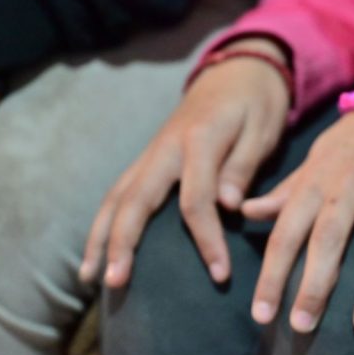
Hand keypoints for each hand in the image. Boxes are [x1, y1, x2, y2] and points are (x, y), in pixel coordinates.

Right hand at [80, 38, 290, 286]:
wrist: (237, 71)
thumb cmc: (256, 104)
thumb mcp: (262, 130)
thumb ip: (243, 167)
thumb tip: (228, 206)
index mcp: (199, 141)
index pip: (196, 201)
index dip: (207, 240)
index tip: (221, 274)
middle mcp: (165, 148)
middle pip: (135, 201)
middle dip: (123, 244)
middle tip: (117, 283)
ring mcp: (151, 153)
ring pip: (116, 198)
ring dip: (100, 238)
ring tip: (90, 278)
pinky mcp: (147, 159)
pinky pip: (119, 193)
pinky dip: (103, 223)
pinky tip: (96, 251)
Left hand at [244, 45, 353, 333]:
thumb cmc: (353, 142)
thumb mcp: (313, 162)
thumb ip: (284, 192)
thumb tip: (244, 212)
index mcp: (315, 184)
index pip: (285, 235)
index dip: (272, 276)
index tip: (262, 316)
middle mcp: (347, 186)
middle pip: (327, 242)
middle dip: (314, 287)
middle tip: (302, 328)